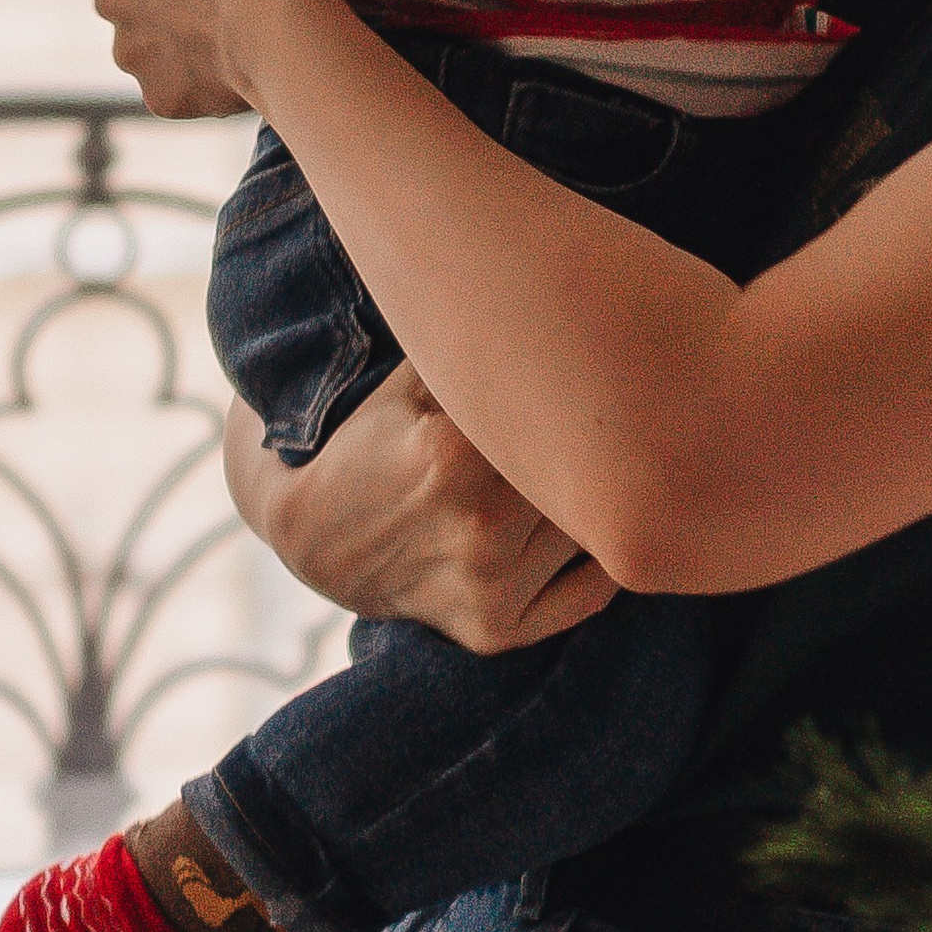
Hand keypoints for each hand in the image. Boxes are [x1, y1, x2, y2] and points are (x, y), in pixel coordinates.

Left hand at [95, 0, 319, 118]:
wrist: (274, 7)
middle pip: (137, 0)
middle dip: (172, 5)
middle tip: (230, 6)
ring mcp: (130, 50)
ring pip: (155, 52)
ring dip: (187, 50)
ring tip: (245, 43)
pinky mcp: (159, 97)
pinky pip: (185, 93)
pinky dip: (211, 88)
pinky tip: (250, 73)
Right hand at [224, 367, 618, 651]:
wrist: (315, 535)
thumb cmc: (374, 441)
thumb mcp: (413, 379)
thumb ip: (481, 344)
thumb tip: (569, 299)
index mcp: (458, 456)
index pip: (565, 412)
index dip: (583, 391)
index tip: (601, 372)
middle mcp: (480, 528)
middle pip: (588, 471)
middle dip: (599, 444)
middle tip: (616, 421)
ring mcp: (490, 589)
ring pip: (594, 526)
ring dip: (596, 497)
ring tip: (587, 468)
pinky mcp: (496, 632)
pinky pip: (591, 593)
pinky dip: (601, 560)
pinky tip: (585, 526)